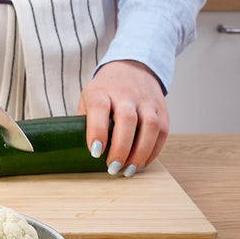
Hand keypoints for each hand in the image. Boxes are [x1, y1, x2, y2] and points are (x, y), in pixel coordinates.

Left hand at [77, 60, 168, 176]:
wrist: (132, 68)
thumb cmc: (104, 90)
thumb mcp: (87, 98)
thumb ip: (83, 121)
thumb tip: (77, 150)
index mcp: (101, 92)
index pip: (99, 108)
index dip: (97, 131)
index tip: (95, 152)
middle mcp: (125, 95)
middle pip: (127, 120)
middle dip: (121, 148)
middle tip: (113, 168)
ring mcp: (146, 101)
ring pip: (149, 126)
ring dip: (140, 153)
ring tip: (128, 171)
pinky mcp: (161, 109)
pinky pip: (162, 132)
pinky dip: (153, 151)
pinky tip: (141, 163)